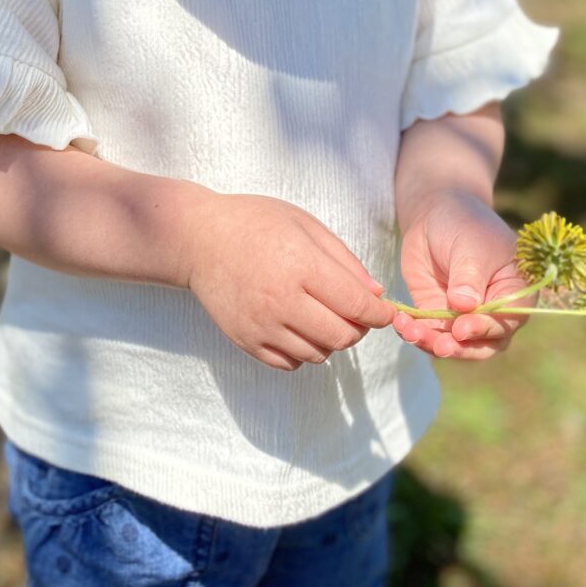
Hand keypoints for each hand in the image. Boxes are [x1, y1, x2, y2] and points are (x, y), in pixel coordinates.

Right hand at [185, 192, 392, 370]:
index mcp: (301, 265)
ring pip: (319, 354)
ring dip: (330, 339)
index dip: (380, 314)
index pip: (356, 305)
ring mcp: (262, 325)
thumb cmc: (256, 223)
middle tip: (354, 311)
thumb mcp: (305, 225)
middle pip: (342, 336)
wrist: (199, 239)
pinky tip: (297, 325)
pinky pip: (291, 364)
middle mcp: (282, 300)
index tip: (386, 312)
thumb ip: (344, 260)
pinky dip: (303, 351)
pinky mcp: (246, 341)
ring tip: (321, 314)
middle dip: (359, 328)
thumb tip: (376, 295)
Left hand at [395, 190, 528, 359]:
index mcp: (514, 292)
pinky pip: (430, 334)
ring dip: (433, 344)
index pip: (507, 319)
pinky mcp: (439, 317)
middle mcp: (495, 312)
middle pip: (485, 343)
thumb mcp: (470, 246)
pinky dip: (416, 334)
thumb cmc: (464, 225)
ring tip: (412, 333)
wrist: (436, 216)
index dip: (486, 329)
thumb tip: (465, 306)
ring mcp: (466, 318)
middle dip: (461, 348)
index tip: (462, 329)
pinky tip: (402, 326)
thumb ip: (468, 276)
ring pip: (455, 344)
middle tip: (439, 346)